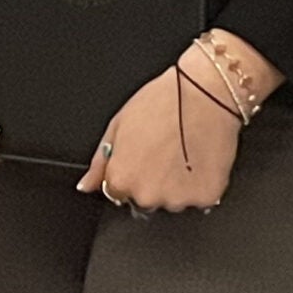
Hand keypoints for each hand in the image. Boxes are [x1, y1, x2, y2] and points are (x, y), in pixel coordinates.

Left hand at [81, 31, 282, 213]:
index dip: (130, 172)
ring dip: (178, 185)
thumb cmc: (163, 101)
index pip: (117, 192)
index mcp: (121, 178)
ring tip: (185, 151)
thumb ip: (100, 162)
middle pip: (146, 199)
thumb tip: (86, 185)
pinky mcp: (206, 196)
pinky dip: (201, 184)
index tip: (142, 156)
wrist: (206, 92)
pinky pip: (201, 198)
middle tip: (165, 150)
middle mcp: (147, 195)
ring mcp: (178, 199)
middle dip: (153, 181)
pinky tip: (201, 158)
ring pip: (174, 200)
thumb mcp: (119, 124)